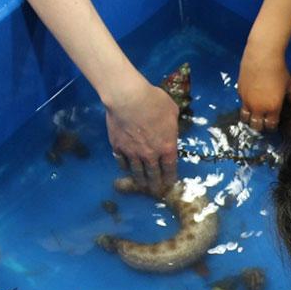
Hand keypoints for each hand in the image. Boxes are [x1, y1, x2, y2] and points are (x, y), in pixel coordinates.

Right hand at [104, 76, 178, 193]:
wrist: (128, 98)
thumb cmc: (154, 101)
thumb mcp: (172, 111)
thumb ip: (172, 125)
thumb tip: (170, 128)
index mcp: (167, 147)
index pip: (170, 168)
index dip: (170, 178)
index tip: (169, 184)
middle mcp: (150, 155)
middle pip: (153, 175)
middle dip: (155, 185)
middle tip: (155, 191)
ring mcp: (132, 153)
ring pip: (137, 171)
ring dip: (140, 180)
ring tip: (141, 186)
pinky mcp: (117, 147)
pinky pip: (121, 161)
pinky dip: (124, 166)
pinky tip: (125, 168)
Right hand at [237, 42, 290, 131]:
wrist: (262, 57)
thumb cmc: (278, 70)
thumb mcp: (289, 84)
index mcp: (273, 108)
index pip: (270, 126)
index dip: (272, 126)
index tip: (272, 123)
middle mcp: (258, 108)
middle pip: (256, 126)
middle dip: (259, 126)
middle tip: (262, 121)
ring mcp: (247, 101)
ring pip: (245, 118)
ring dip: (249, 118)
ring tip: (253, 114)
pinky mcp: (239, 92)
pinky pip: (241, 104)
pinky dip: (245, 104)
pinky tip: (250, 98)